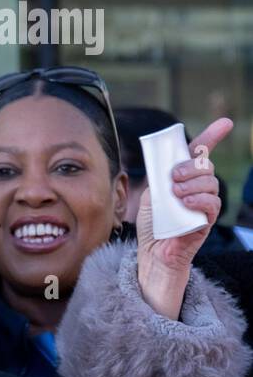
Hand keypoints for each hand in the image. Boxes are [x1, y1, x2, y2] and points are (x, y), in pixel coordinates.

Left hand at [136, 117, 231, 318]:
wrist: (153, 253)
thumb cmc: (153, 224)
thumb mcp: (150, 195)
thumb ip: (158, 179)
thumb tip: (166, 165)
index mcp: (184, 179)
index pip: (200, 154)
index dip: (212, 136)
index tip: (225, 123)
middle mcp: (197, 188)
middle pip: (205, 166)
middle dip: (190, 166)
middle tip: (173, 177)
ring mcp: (204, 203)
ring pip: (210, 183)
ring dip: (192, 184)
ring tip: (175, 193)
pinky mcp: (207, 220)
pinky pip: (212, 203)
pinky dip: (198, 199)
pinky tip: (185, 203)